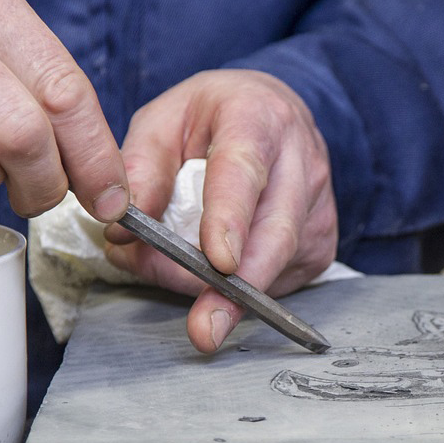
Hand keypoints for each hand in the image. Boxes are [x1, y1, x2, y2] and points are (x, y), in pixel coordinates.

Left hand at [104, 69, 337, 352]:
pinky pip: (280, 280)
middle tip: (204, 329)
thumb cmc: (212, 118)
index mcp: (257, 119)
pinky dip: (241, 289)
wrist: (271, 113)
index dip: (232, 221)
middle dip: (238, 288)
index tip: (219, 263)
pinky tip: (214, 272)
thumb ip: (140, 170)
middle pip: (275, 236)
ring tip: (174, 276)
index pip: (244, 174)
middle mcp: (301, 163)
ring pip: (276, 266)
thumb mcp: (162, 122)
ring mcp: (318, 207)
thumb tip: (122, 232)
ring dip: (223, 290)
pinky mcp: (321, 242)